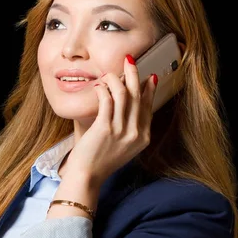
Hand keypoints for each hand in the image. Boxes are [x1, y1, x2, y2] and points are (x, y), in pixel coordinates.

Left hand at [65, 55, 157, 186]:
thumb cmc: (101, 161)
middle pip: (138, 97)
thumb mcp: (123, 147)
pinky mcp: (105, 129)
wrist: (87, 176)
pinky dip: (103, 89)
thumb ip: (129, 130)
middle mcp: (135, 134)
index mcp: (142, 138)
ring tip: (109, 73)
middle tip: (129, 61)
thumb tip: (129, 106)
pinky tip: (99, 86)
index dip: (149, 90)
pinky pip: (107, 100)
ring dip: (116, 79)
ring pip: (124, 94)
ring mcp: (121, 131)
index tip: (149, 77)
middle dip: (134, 75)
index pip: (148, 108)